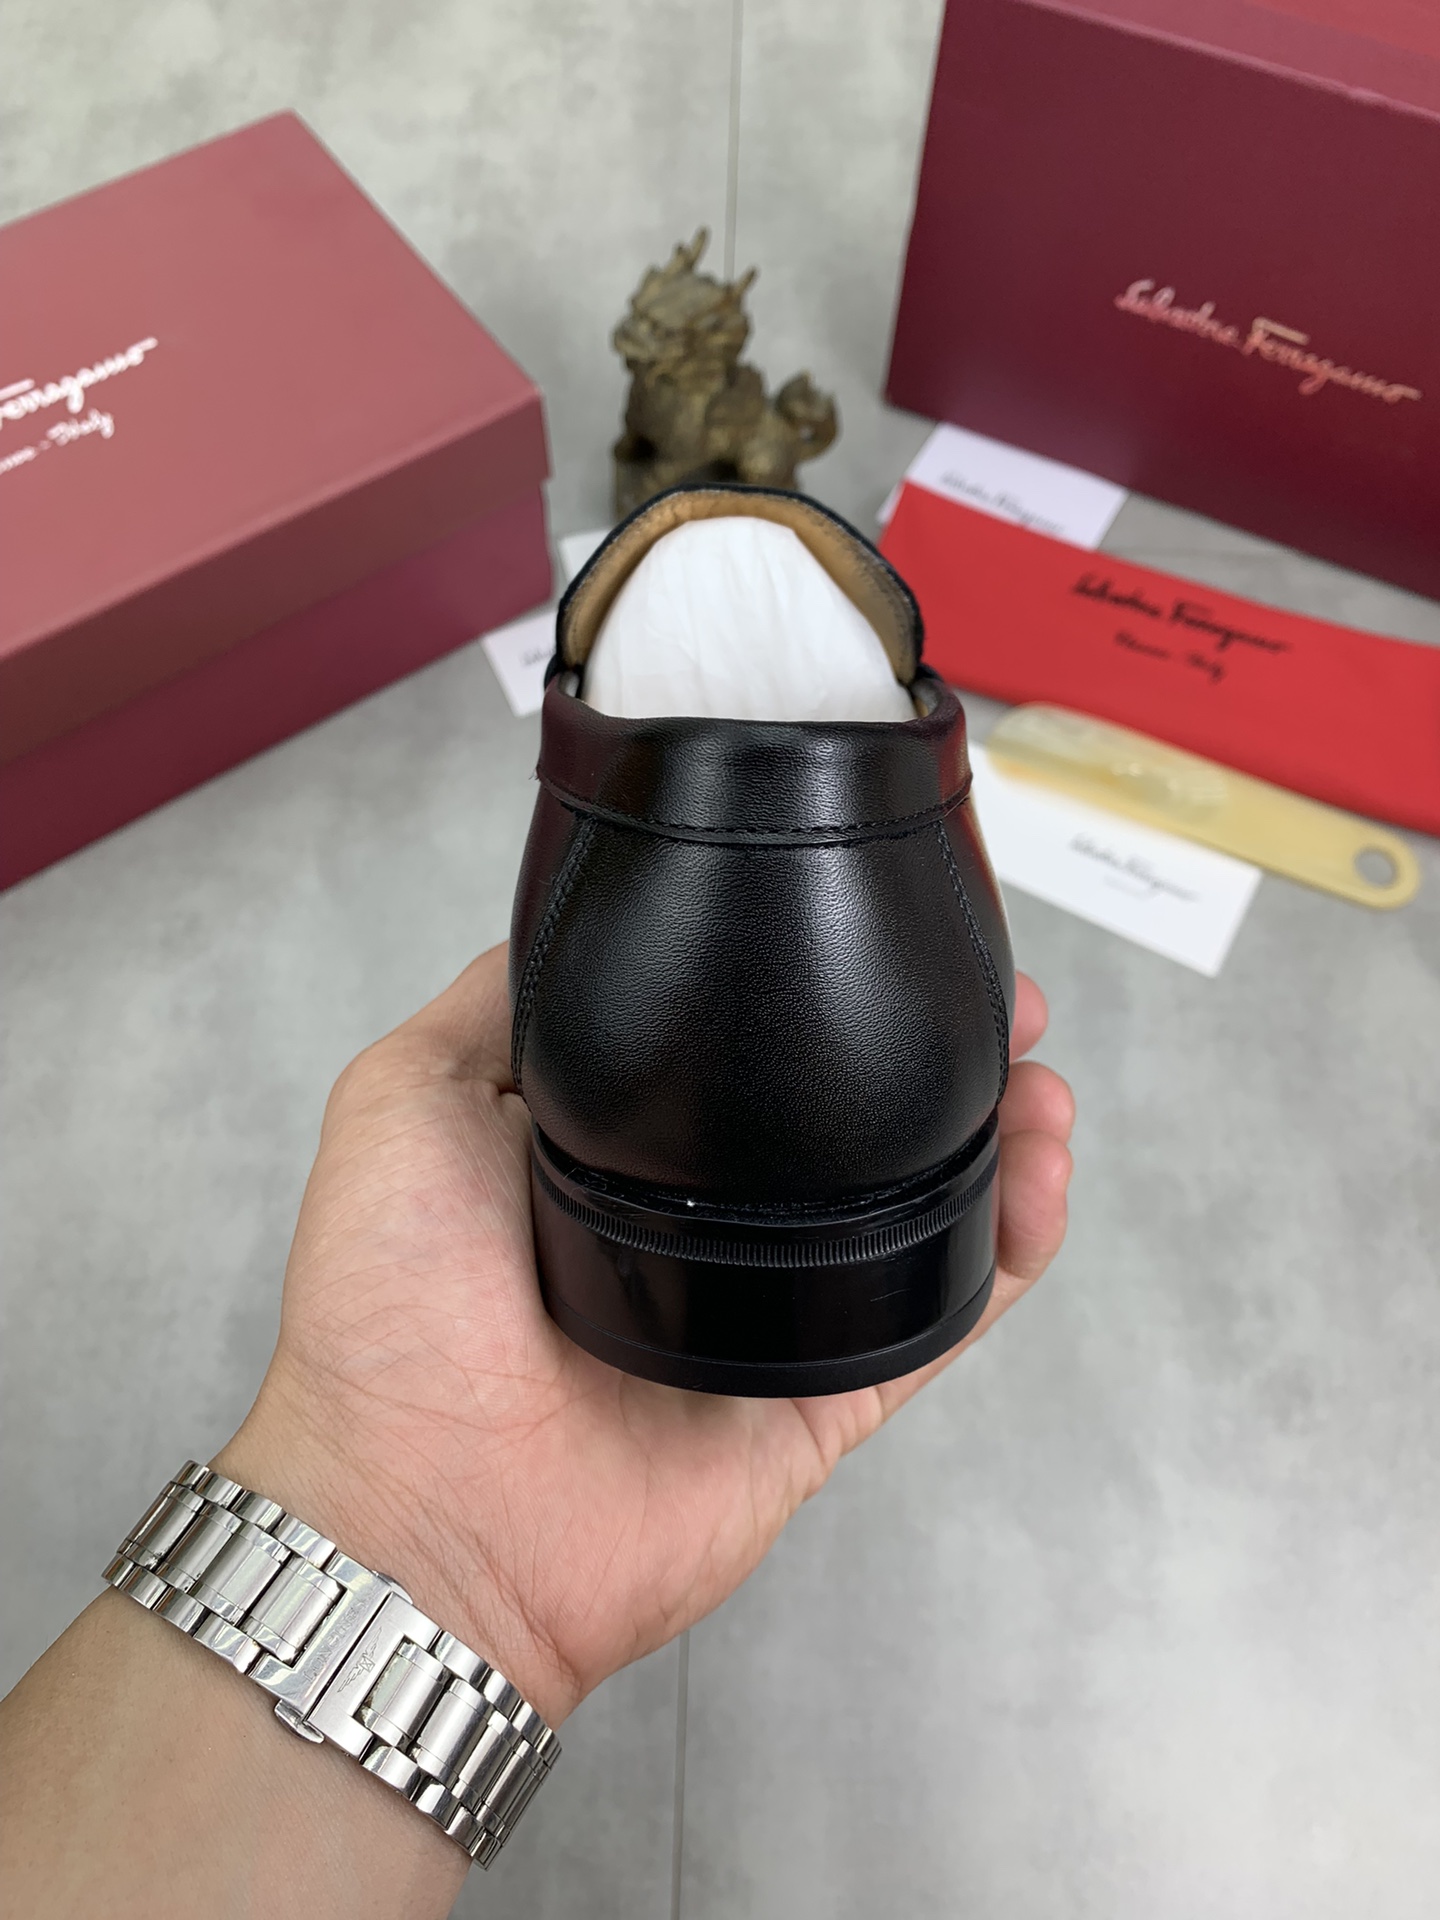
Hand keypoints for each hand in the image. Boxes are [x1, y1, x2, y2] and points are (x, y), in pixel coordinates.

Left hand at [224, 944, 1073, 1728]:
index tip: (884, 929)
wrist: (421, 1510)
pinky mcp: (822, 1397)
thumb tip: (577, 925)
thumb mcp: (404, 1099)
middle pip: (852, 1122)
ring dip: (999, 1136)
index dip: (821, 988)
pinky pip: (942, 1314)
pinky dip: (1009, 1247)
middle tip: (1002, 1003)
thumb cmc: (388, 1313)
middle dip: (937, 1052)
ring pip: (919, 1208)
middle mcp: (704, 1223)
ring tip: (1039, 1079)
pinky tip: (1041, 1178)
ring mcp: (770, 1312)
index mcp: (618, 1151)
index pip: (746, 1051)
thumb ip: (498, 1008)